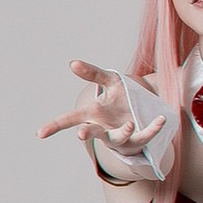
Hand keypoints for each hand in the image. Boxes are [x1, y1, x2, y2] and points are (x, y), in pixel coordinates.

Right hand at [37, 62, 167, 154]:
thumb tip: (72, 63)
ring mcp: (121, 137)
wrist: (144, 114)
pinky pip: (146, 136)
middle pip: (92, 133)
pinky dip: (153, 128)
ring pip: (118, 138)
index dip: (55, 126)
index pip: (70, 119)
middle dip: (87, 133)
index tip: (40, 134)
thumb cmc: (122, 100)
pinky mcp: (139, 139)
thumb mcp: (111, 82)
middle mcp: (104, 128)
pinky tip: (162, 119)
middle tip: (81, 135)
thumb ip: (93, 73)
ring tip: (128, 123)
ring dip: (122, 132)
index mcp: (93, 115)